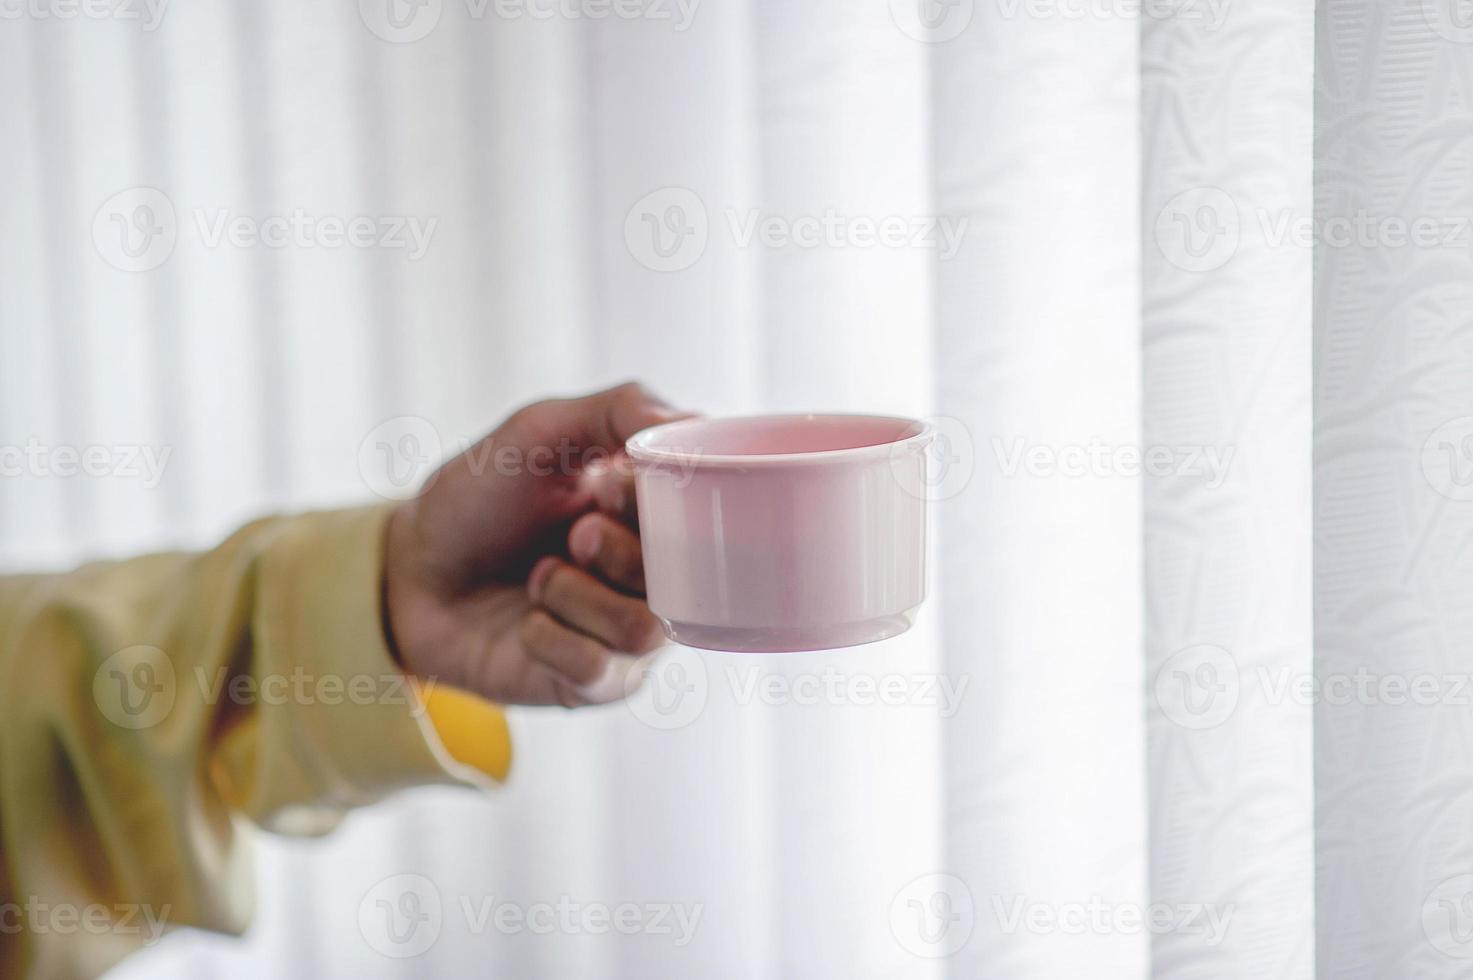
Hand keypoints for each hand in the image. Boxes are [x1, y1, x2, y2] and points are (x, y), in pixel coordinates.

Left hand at [382, 382, 687, 706]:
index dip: (658, 505)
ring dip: (580, 597)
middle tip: (574, 534)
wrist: (409, 574)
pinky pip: (598, 670)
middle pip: (688, 580)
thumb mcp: (539, 431)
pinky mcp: (593, 684)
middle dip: (621, 551)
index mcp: (655, 514)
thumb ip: (616, 409)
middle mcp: (654, 576)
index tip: (604, 484)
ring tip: (540, 578)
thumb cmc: (479, 499)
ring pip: (645, 630)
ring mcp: (625, 633)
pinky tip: (527, 622)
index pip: (705, 515)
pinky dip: (551, 639)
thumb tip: (689, 419)